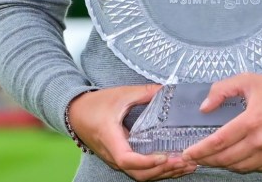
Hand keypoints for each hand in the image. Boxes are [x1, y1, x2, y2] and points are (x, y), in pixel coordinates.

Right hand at [69, 85, 197, 180]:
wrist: (75, 113)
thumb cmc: (95, 105)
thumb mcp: (120, 95)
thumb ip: (144, 93)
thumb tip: (166, 89)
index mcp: (110, 139)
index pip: (127, 159)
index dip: (146, 161)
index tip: (164, 156)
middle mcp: (113, 155)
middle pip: (138, 173)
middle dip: (163, 170)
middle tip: (185, 162)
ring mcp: (116, 160)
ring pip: (140, 176)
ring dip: (163, 173)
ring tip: (186, 167)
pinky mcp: (120, 160)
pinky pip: (139, 171)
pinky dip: (157, 171)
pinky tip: (173, 166)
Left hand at [181, 74, 261, 172]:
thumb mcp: (248, 80)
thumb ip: (222, 90)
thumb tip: (204, 107)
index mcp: (252, 120)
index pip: (219, 142)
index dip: (200, 150)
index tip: (188, 152)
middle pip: (226, 159)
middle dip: (207, 160)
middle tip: (197, 157)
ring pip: (240, 167)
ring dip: (224, 164)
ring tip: (214, 157)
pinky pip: (256, 168)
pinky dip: (243, 165)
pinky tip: (236, 157)